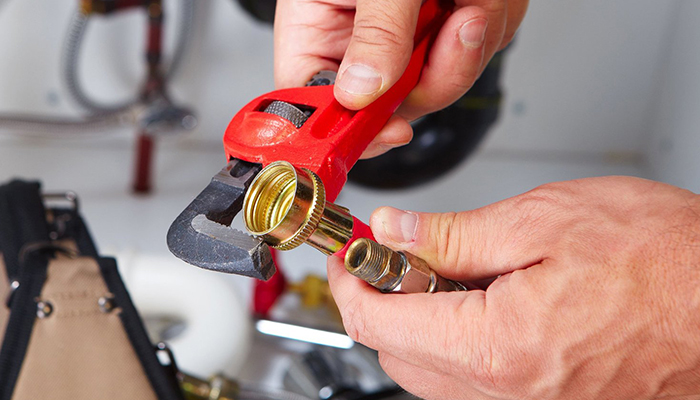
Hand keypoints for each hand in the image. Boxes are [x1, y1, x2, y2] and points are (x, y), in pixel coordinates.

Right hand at [274, 0, 527, 157]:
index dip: (347, 128)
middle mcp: (359, 37)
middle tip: (453, 31)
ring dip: (469, 43)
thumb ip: (375, 31)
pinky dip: (490, 21)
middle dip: (433, 75)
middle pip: (389, 102)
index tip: (387, 131)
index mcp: (317, 24)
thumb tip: (361, 93)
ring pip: (442, 80)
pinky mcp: (448, 26)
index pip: (313, 101)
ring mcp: (407, 35)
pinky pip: (476, 51)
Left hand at [327, 176, 699, 398]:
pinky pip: (475, 382)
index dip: (347, 281)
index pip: (376, 322)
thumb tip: (394, 232)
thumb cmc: (669, 262)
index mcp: (494, 347)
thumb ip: (453, 233)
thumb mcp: (546, 220)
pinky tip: (490, 301)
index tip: (347, 254)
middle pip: (397, 354)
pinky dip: (460, 342)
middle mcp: (505, 393)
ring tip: (457, 272)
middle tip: (402, 255)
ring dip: (421, 324)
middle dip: (383, 301)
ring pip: (433, 373)